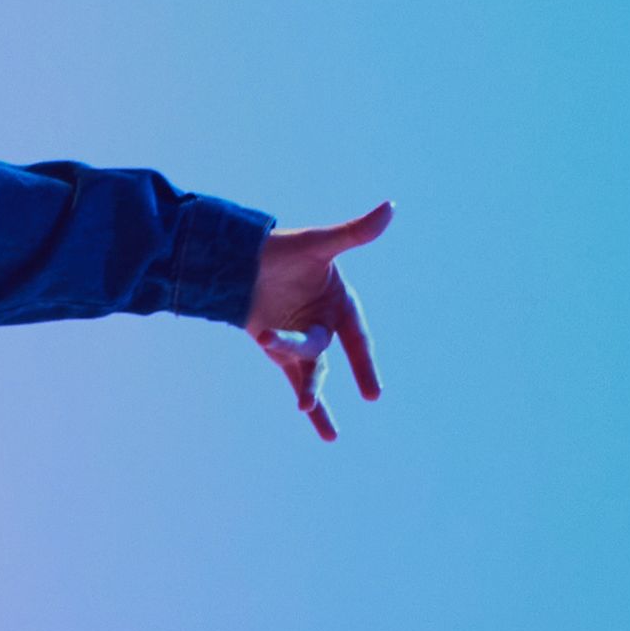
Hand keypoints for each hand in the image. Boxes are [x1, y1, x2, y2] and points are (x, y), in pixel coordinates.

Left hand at [248, 202, 390, 439]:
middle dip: (319, 378)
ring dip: (309, 390)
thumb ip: (353, 233)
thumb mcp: (318, 243)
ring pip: (310, 370)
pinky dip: (306, 399)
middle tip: (313, 400)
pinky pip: (295, 377)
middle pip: (323, 354)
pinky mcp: (280, 348)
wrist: (238, 255)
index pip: (355, 336)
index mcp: (339, 302)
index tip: (373, 393)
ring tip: (305, 408)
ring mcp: (302, 337)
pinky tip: (317, 423)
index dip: (363, 363)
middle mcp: (325, 322)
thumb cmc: (282, 247)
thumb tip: (391, 207)